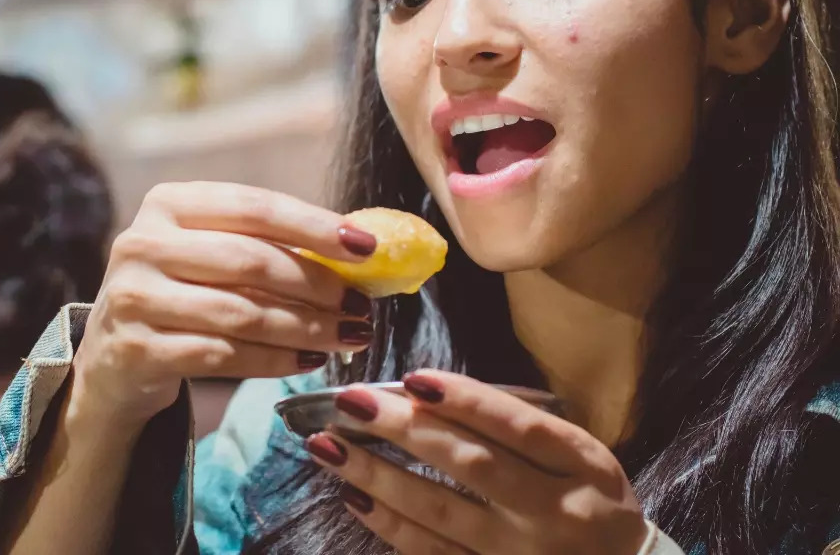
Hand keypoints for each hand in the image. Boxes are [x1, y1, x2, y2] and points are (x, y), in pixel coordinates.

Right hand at [72, 182, 378, 425]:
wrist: (113, 358)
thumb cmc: (182, 295)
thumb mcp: (210, 254)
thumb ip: (268, 245)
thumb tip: (358, 249)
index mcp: (168, 203)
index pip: (254, 207)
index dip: (314, 226)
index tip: (365, 247)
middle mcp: (142, 242)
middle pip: (251, 261)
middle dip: (317, 286)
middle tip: (361, 306)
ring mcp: (135, 297)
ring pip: (242, 313)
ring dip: (306, 328)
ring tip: (348, 336)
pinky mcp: (138, 349)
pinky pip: (224, 355)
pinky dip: (275, 361)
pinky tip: (308, 361)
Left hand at [303, 371, 647, 554]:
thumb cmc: (586, 500)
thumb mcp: (579, 457)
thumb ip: (517, 427)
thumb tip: (422, 394)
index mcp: (583, 466)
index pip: (520, 427)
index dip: (465, 400)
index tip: (412, 377)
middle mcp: (556, 512)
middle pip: (473, 465)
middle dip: (404, 430)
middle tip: (350, 402)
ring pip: (441, 512)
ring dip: (377, 477)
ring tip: (329, 447)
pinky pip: (432, 553)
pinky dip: (390, 524)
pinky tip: (354, 495)